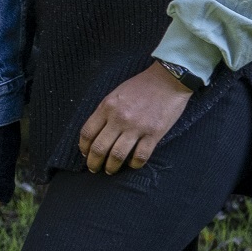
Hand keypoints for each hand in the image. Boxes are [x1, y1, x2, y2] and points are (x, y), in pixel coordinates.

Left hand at [80, 62, 194, 172]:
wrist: (168, 79)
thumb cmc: (141, 86)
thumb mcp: (115, 94)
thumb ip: (105, 112)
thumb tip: (96, 132)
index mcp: (107, 107)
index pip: (87, 133)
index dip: (83, 147)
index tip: (84, 153)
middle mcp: (119, 118)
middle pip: (99, 147)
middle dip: (93, 162)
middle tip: (93, 168)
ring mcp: (137, 127)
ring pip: (117, 155)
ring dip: (111, 167)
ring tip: (109, 170)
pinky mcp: (154, 134)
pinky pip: (140, 156)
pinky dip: (134, 164)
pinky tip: (132, 164)